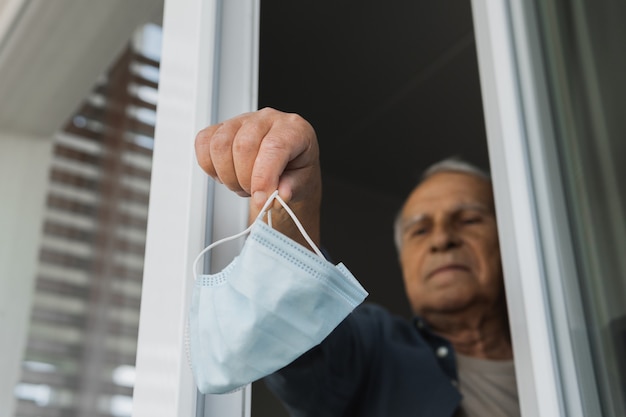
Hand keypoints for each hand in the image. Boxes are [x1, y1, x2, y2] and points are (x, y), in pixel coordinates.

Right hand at [195, 107, 321, 245]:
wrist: (288, 163)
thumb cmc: (296, 168)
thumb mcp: (303, 182)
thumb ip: (291, 188)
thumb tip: (278, 195)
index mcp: (293, 128)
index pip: (273, 147)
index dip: (263, 177)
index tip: (261, 200)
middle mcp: (267, 119)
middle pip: (243, 146)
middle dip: (245, 180)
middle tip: (255, 193)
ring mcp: (242, 120)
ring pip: (220, 145)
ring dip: (228, 175)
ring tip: (242, 185)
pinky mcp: (222, 127)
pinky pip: (203, 142)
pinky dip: (210, 166)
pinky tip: (226, 174)